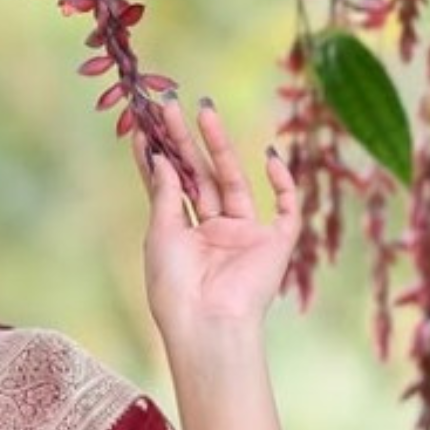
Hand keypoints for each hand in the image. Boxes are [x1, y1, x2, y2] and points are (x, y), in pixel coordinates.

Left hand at [135, 97, 297, 351]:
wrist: (207, 324)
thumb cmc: (175, 288)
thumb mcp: (160, 233)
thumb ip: (164, 193)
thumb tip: (159, 155)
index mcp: (183, 236)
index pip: (171, 185)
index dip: (159, 155)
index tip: (143, 124)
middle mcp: (214, 233)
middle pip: (199, 177)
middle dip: (185, 141)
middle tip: (169, 104)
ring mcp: (245, 236)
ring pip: (233, 181)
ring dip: (220, 146)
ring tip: (204, 111)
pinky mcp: (275, 244)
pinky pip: (286, 208)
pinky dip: (283, 183)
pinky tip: (268, 156)